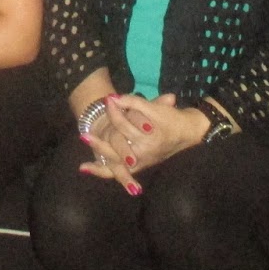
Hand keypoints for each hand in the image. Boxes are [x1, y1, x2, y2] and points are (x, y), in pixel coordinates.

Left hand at [79, 93, 207, 192]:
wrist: (186, 133)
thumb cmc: (170, 119)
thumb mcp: (153, 107)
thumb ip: (133, 102)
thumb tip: (112, 98)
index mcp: (148, 138)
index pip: (124, 124)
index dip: (114, 111)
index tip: (106, 100)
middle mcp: (143, 153)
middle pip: (116, 146)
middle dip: (100, 139)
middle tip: (84, 134)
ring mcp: (140, 162)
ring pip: (114, 162)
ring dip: (97, 155)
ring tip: (82, 151)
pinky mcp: (137, 167)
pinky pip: (116, 172)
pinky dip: (100, 170)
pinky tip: (83, 167)